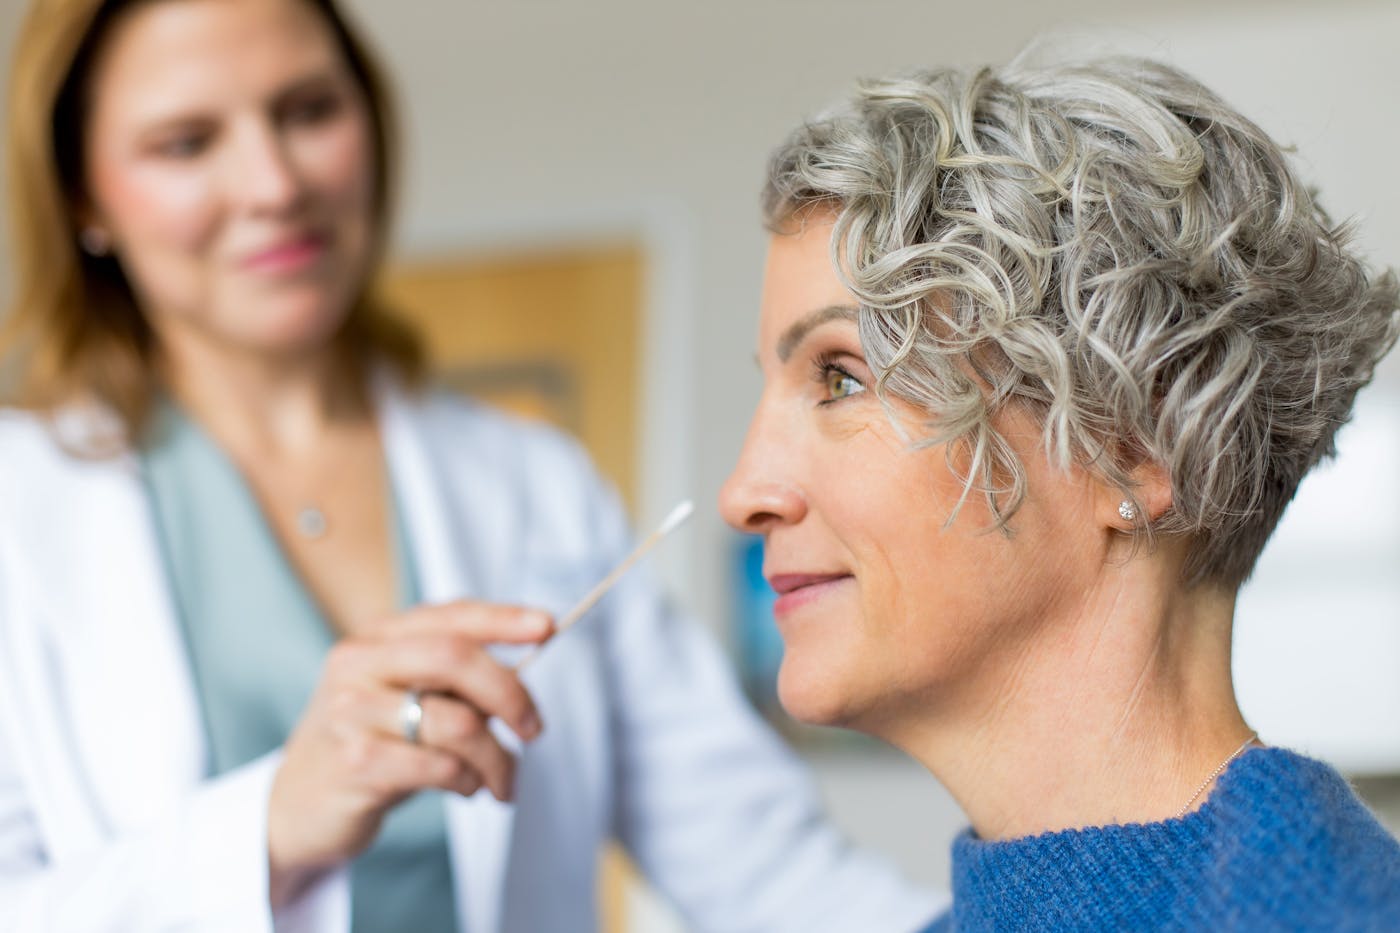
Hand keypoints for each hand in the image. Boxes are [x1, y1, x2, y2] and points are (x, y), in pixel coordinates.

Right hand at [266, 600, 551, 906]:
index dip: (503, 618)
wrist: (296, 809)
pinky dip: (467, 779)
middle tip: (534, 729)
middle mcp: (359, 663)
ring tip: (501, 781)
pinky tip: (464, 787)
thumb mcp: (408, 699)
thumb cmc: (370, 745)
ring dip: (497, 758)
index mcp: (377, 637)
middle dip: (510, 693)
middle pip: (455, 658)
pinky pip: (438, 765)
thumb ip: (456, 680)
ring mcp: (351, 711)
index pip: (450, 616)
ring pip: (457, 722)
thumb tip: (524, 671)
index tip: (548, 627)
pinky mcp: (353, 762)